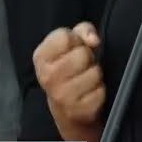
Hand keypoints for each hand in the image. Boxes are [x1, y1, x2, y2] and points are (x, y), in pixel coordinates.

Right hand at [33, 22, 104, 141]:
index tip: (74, 48)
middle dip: (88, 58)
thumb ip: (82, 30)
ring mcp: (61, 96)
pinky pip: (100, 91)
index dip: (76, 40)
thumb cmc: (71, 69)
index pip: (64, 36)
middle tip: (83, 66)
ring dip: (95, 75)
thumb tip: (93, 40)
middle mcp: (46, 76)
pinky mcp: (76, 110)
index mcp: (41, 57)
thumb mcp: (72, 44)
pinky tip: (89, 94)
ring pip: (94, 72)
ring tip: (86, 79)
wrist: (67, 110)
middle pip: (82, 54)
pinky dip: (99, 91)